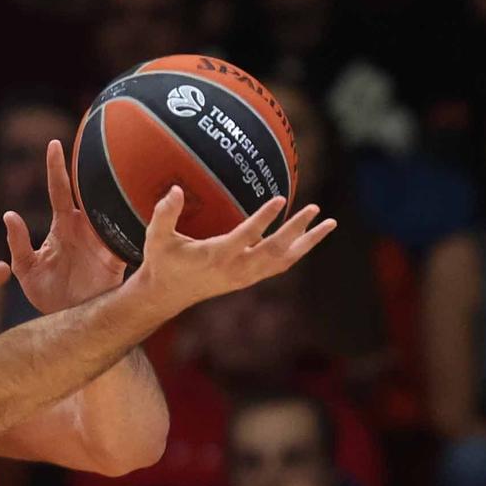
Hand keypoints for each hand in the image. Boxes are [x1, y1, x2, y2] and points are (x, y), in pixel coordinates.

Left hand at [4, 139, 126, 313]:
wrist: (71, 321)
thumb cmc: (49, 295)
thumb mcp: (26, 270)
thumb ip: (18, 244)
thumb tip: (9, 214)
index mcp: (62, 227)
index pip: (58, 190)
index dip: (55, 167)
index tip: (53, 143)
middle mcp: (84, 228)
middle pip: (87, 190)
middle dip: (89, 166)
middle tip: (95, 137)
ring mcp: (102, 240)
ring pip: (108, 207)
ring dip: (112, 188)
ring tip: (115, 160)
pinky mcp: (116, 256)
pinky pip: (124, 236)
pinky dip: (128, 222)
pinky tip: (133, 203)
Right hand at [126, 190, 334, 323]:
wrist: (166, 294)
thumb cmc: (162, 262)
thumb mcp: (156, 237)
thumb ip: (165, 213)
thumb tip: (175, 190)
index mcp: (216, 257)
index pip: (246, 237)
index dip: (264, 219)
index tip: (280, 199)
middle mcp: (235, 269)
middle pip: (274, 251)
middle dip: (297, 230)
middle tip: (314, 208)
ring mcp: (244, 276)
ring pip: (283, 261)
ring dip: (307, 242)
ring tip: (329, 223)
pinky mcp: (247, 279)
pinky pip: (279, 266)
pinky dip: (297, 252)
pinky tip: (309, 237)